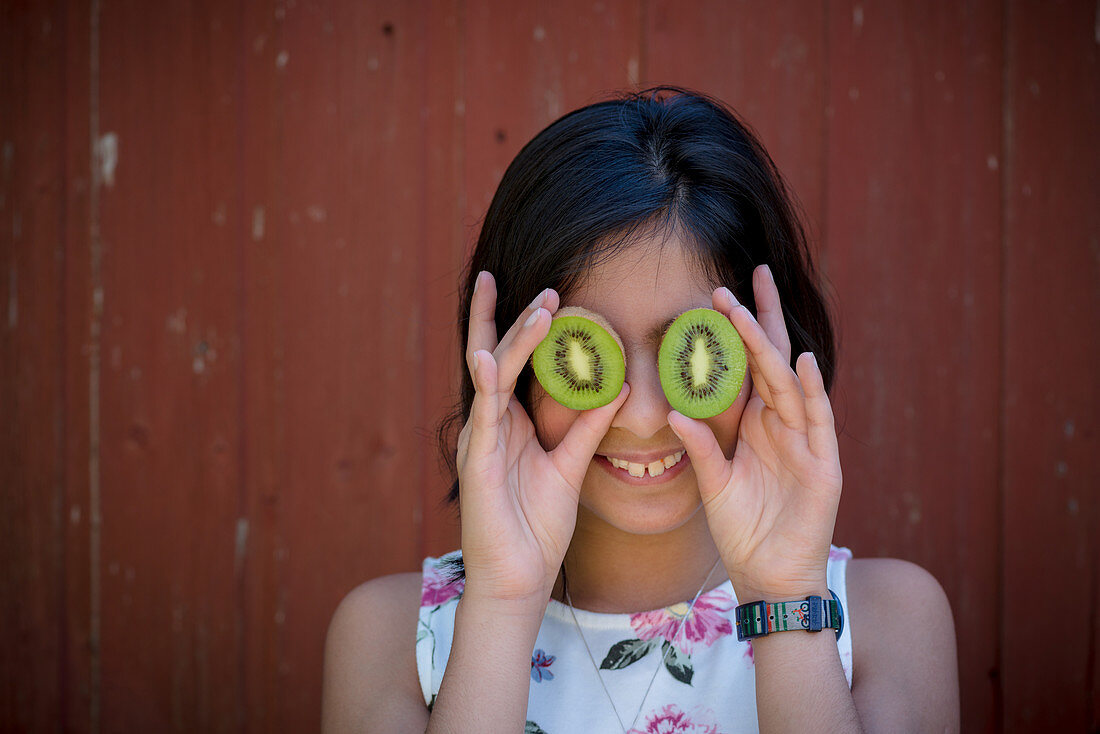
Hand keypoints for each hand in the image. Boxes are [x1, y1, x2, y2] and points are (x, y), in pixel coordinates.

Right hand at [456, 272, 629, 604]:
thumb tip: (616, 388)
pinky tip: (485, 356)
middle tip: (545, 285)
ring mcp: (480, 440)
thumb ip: (588, 428)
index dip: (525, 326)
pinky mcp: (475, 464)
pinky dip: (484, 384)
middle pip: (498, 356)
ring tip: (539, 308)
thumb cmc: (537, 527)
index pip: (515, 362)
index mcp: (510, 423)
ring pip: (494, 376)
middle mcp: (490, 423)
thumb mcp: (570, 467)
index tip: (546, 291)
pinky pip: (482, 417)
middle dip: (515, 318)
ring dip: (514, 340)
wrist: (517, 579)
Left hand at [668, 265, 841, 600]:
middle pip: (771, 361)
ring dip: (773, 346)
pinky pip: (818, 422)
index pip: (746, 367)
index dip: (736, 332)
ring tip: (756, 307)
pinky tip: (802, 362)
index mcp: (756, 425)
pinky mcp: (823, 466)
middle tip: (741, 277)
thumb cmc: (744, 531)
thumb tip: (675, 411)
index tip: (718, 293)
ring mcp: (805, 442)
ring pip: (789, 382)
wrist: (770, 577)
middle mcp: (782, 425)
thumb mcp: (714, 485)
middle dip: (757, 321)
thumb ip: (701, 448)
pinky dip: (812, 392)